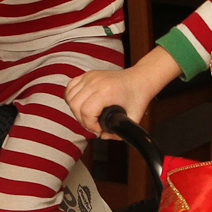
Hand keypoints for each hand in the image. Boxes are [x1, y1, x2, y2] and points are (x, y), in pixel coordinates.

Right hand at [66, 48, 182, 137]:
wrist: (141, 78)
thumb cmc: (138, 96)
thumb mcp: (134, 119)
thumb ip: (119, 133)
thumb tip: (103, 136)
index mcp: (107, 92)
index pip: (86, 111)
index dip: (90, 125)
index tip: (100, 128)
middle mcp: (96, 82)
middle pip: (75, 106)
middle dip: (82, 120)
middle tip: (94, 125)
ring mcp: (90, 77)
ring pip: (70, 97)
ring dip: (75, 110)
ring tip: (87, 116)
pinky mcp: (88, 75)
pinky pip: (70, 87)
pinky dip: (71, 98)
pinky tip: (80, 105)